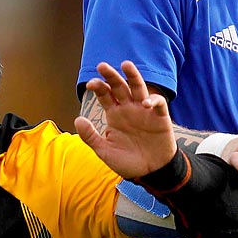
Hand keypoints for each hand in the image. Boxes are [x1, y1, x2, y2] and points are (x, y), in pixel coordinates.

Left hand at [75, 61, 174, 179]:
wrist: (150, 173)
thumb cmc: (127, 161)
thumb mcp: (105, 151)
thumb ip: (90, 137)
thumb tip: (78, 119)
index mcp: (114, 114)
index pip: (105, 95)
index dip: (98, 87)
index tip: (91, 84)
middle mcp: (128, 108)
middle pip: (119, 86)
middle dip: (111, 76)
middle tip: (102, 66)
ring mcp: (144, 111)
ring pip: (138, 88)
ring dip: (133, 76)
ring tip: (126, 65)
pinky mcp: (160, 117)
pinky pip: (158, 103)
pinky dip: (152, 100)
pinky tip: (144, 104)